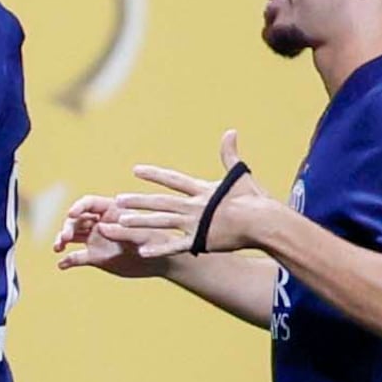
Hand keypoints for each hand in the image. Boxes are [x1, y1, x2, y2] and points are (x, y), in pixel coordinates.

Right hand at [53, 191, 162, 278]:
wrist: (162, 262)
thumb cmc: (157, 241)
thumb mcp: (142, 234)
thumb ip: (122, 231)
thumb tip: (100, 228)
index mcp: (111, 210)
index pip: (89, 203)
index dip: (78, 207)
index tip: (71, 214)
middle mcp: (100, 223)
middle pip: (76, 220)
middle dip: (67, 226)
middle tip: (65, 238)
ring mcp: (96, 240)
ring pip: (72, 236)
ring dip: (62, 240)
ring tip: (58, 248)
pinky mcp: (95, 257)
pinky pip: (77, 257)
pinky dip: (67, 261)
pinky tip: (62, 265)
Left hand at [107, 132, 278, 259]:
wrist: (263, 222)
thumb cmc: (255, 200)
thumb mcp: (240, 175)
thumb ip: (230, 155)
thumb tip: (231, 131)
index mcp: (202, 191)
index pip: (173, 180)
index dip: (154, 175)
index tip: (136, 170)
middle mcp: (194, 206)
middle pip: (160, 202)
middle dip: (138, 201)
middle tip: (118, 200)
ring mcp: (195, 224)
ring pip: (162, 222)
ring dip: (140, 221)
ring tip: (120, 222)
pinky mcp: (200, 242)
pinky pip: (174, 247)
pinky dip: (159, 248)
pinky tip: (141, 251)